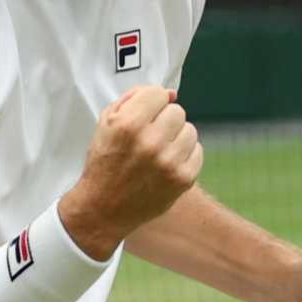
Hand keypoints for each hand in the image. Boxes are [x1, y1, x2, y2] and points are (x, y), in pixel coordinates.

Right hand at [63, 87, 202, 257]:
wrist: (104, 209)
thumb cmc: (105, 163)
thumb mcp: (106, 124)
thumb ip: (134, 99)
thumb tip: (170, 93)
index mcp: (128, 124)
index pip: (158, 93)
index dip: (151, 103)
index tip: (145, 115)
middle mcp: (150, 142)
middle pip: (177, 111)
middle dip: (164, 120)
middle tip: (150, 136)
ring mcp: (170, 162)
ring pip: (190, 130)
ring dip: (176, 137)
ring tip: (160, 150)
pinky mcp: (183, 179)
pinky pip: (197, 151)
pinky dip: (185, 155)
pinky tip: (168, 163)